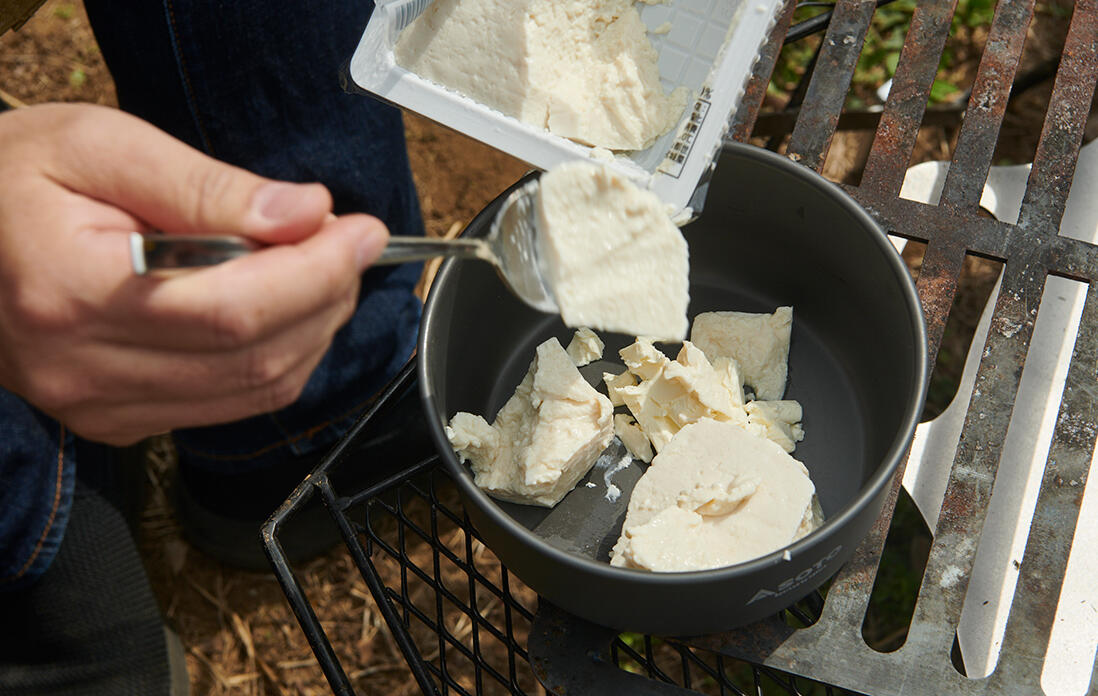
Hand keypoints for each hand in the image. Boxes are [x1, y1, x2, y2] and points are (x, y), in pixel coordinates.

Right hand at [0, 103, 389, 444]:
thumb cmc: (10, 181)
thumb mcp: (100, 146)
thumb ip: (207, 186)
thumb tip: (305, 214)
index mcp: (74, 292)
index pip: (234, 309)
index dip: (315, 273)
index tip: (358, 231)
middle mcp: (84, 369)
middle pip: (254, 357)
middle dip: (325, 297)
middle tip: (349, 243)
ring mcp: (99, 406)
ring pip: (254, 391)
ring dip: (312, 331)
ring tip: (322, 270)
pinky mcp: (115, 420)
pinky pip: (229, 405)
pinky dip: (278, 359)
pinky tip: (284, 310)